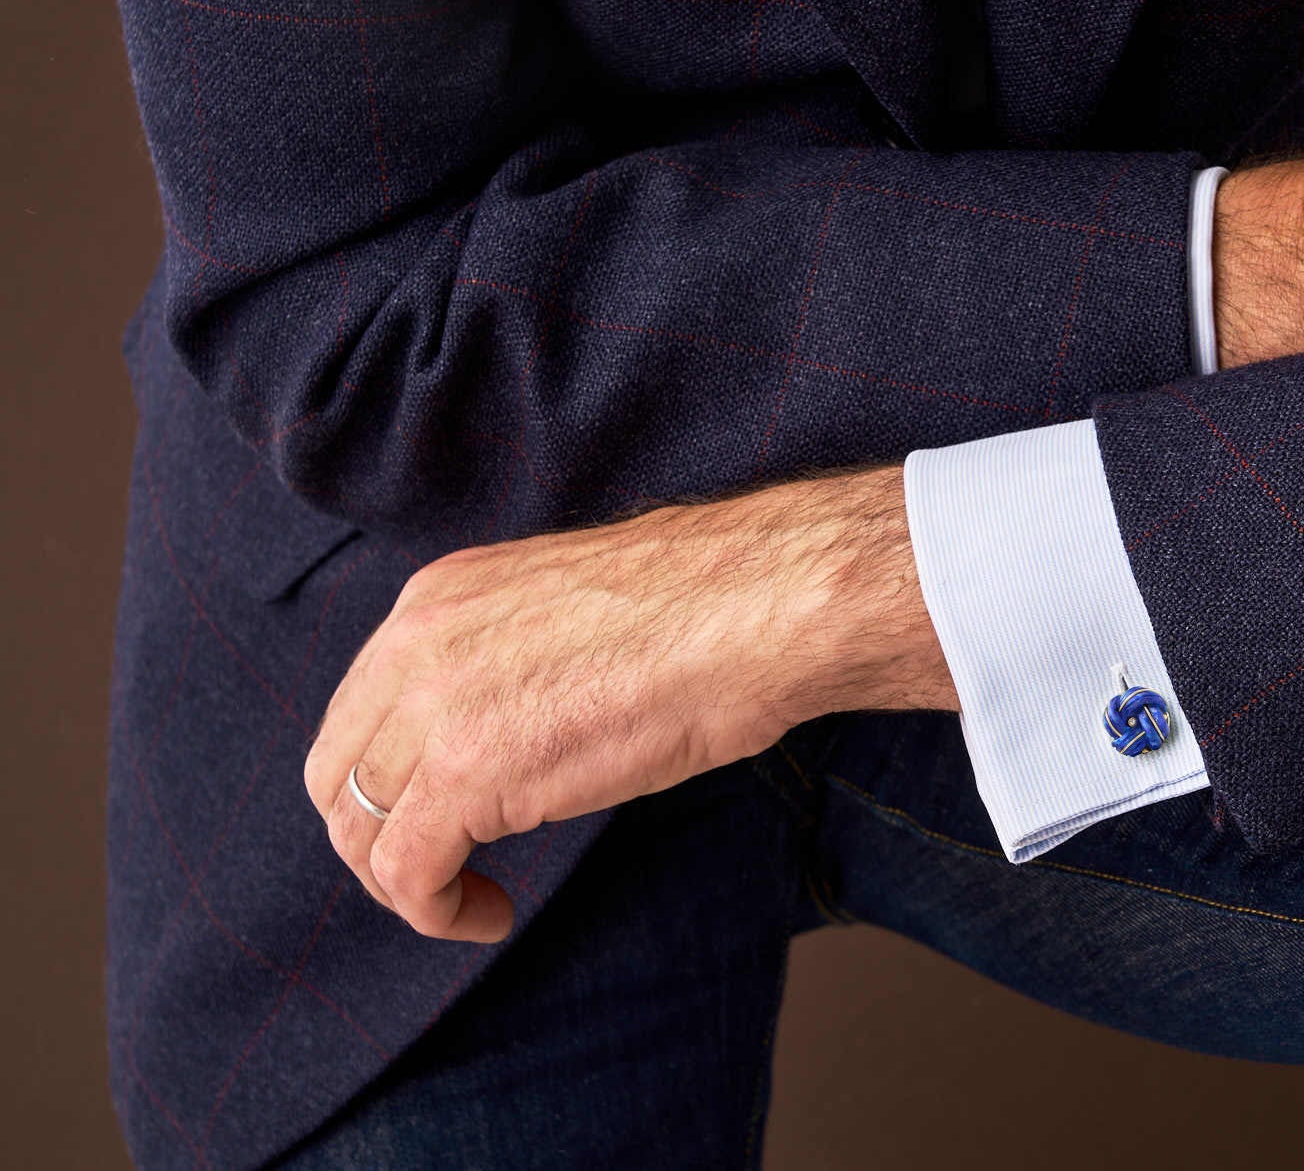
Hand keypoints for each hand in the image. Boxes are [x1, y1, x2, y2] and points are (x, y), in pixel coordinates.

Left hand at [302, 467, 950, 940]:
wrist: (758, 608)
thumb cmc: (708, 607)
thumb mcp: (568, 609)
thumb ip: (512, 654)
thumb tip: (512, 719)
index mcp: (437, 596)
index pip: (360, 706)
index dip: (387, 777)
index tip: (441, 814)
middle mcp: (415, 641)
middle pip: (338, 771)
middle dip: (376, 837)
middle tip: (442, 871)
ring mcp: (435, 707)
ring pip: (359, 829)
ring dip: (407, 882)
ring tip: (469, 900)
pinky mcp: (468, 776)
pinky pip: (406, 872)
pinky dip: (436, 912)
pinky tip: (489, 915)